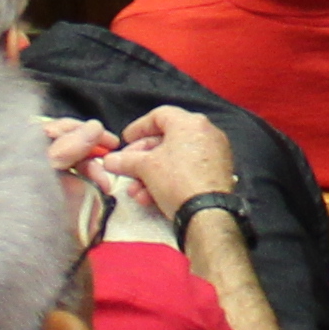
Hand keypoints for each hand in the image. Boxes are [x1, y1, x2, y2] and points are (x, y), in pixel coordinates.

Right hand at [98, 106, 243, 220]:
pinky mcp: (217, 173)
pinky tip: (151, 198)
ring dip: (151, 174)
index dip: (138, 127)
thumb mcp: (145, 167)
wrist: (207, 213)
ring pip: (174, 159)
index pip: (159, 115)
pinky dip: (168, 180)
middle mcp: (206, 133)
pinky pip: (187, 171)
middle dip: (142, 157)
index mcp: (190, 123)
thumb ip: (125, 160)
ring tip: (136, 191)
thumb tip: (111, 161)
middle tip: (126, 168)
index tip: (126, 140)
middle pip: (166, 139)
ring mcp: (214, 154)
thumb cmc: (178, 181)